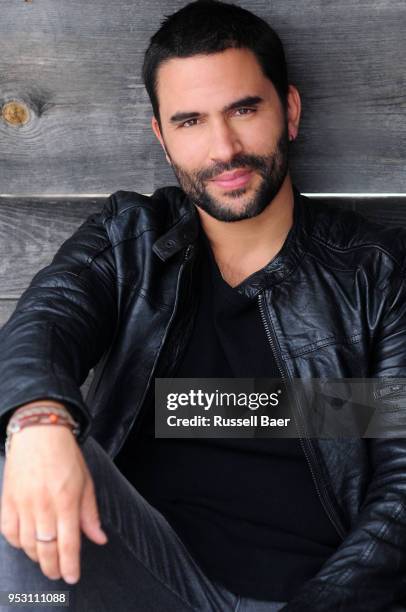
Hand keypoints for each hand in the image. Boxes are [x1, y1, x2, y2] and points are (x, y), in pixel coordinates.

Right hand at [0, 422, 107, 583]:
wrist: (39, 433)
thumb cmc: (66, 456)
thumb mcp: (86, 481)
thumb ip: (90, 513)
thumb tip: (99, 539)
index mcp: (67, 501)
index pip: (68, 544)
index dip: (70, 565)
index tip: (72, 577)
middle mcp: (43, 506)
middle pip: (46, 549)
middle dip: (53, 568)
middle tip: (59, 574)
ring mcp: (23, 504)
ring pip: (27, 544)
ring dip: (37, 556)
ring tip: (46, 558)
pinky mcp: (7, 500)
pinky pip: (9, 532)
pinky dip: (18, 542)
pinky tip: (27, 542)